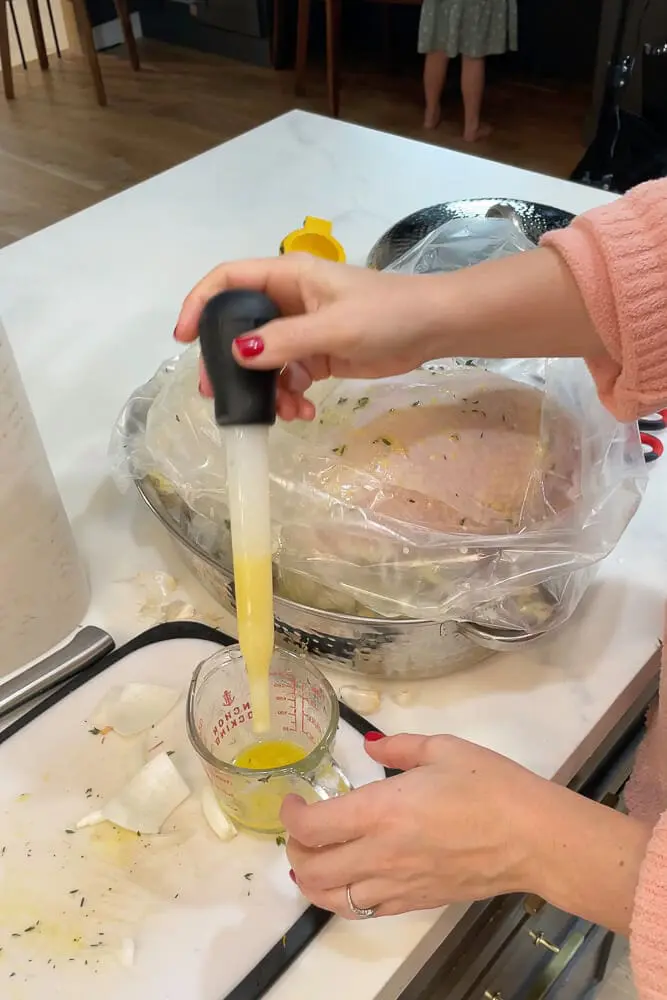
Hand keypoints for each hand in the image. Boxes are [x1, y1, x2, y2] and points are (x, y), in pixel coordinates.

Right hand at [173, 254, 443, 420]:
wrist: (433, 328)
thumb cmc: (386, 313)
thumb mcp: (333, 326)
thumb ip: (285, 342)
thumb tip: (237, 355)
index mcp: (287, 276)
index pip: (228, 281)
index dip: (200, 304)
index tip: (183, 338)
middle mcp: (289, 300)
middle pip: (239, 327)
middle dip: (228, 362)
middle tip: (217, 393)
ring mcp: (303, 329)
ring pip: (264, 359)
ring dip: (266, 388)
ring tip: (280, 412)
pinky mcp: (318, 355)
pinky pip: (289, 377)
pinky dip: (290, 396)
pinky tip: (303, 412)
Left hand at [283, 733, 650, 933]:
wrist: (533, 838)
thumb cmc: (490, 786)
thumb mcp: (444, 749)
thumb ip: (400, 747)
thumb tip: (372, 746)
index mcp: (382, 811)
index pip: (313, 826)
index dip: (291, 815)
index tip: (293, 800)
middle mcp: (380, 854)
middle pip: (312, 868)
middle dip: (293, 849)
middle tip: (300, 829)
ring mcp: (397, 885)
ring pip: (332, 898)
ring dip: (310, 881)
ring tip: (312, 861)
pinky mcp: (416, 903)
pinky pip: (364, 910)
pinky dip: (342, 898)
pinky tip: (348, 881)